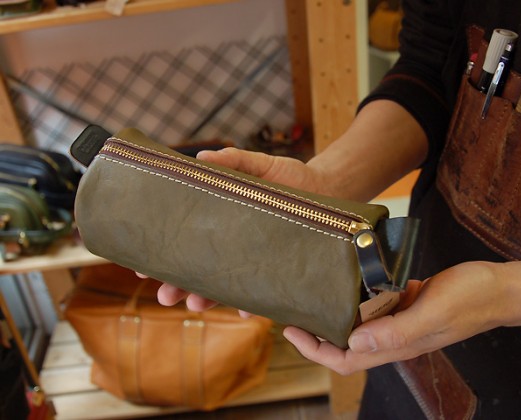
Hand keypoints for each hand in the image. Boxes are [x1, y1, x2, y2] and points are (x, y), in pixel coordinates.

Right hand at [155, 147, 323, 311]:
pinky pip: (258, 293)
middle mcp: (232, 244)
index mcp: (222, 222)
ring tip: (194, 305)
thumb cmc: (293, 177)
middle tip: (164, 295)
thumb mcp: (261, 165)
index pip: (187, 240)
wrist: (330, 190)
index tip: (142, 266)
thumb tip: (201, 157)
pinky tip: (242, 309)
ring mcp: (252, 260)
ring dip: (206, 298)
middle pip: (198, 269)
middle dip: (178, 285)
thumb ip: (235, 161)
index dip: (165, 253)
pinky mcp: (275, 271)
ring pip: (222, 286)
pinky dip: (249, 303)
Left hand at [282, 260, 520, 374]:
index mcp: (396, 345)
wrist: (497, 286)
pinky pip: (373, 305)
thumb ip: (397, 332)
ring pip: (357, 325)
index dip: (316, 350)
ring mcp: (399, 319)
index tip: (292, 330)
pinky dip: (356, 297)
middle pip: (345, 345)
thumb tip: (354, 342)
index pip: (346, 360)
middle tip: (294, 312)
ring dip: (333, 315)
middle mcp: (393, 336)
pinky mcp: (404, 302)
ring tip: (312, 295)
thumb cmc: (470, 299)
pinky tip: (345, 280)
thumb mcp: (433, 314)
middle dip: (317, 335)